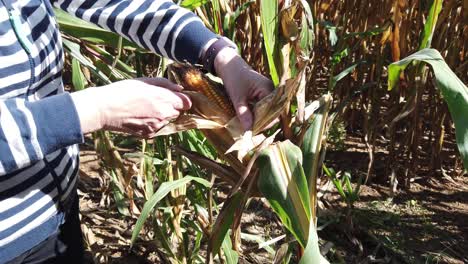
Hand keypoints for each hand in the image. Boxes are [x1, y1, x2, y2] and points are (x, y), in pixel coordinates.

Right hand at [71, 78, 190, 137]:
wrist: (104, 109)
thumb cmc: (122, 91)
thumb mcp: (144, 81)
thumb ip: (165, 84)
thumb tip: (180, 89)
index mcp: (164, 99)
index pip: (187, 102)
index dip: (183, 99)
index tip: (176, 97)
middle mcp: (164, 114)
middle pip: (178, 112)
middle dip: (172, 107)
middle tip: (155, 101)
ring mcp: (157, 126)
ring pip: (167, 120)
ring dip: (161, 115)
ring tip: (144, 108)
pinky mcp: (149, 134)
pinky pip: (156, 128)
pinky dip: (152, 123)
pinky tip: (139, 116)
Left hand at [214, 48, 273, 130]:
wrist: (228, 64)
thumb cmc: (233, 78)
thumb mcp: (237, 98)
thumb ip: (244, 114)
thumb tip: (249, 130)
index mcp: (268, 89)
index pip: (272, 111)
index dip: (265, 122)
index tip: (254, 130)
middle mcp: (271, 90)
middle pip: (271, 111)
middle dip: (262, 122)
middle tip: (251, 131)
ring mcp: (267, 92)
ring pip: (267, 110)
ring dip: (259, 118)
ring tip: (250, 127)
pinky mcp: (262, 93)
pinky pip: (262, 106)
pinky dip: (256, 113)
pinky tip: (249, 119)